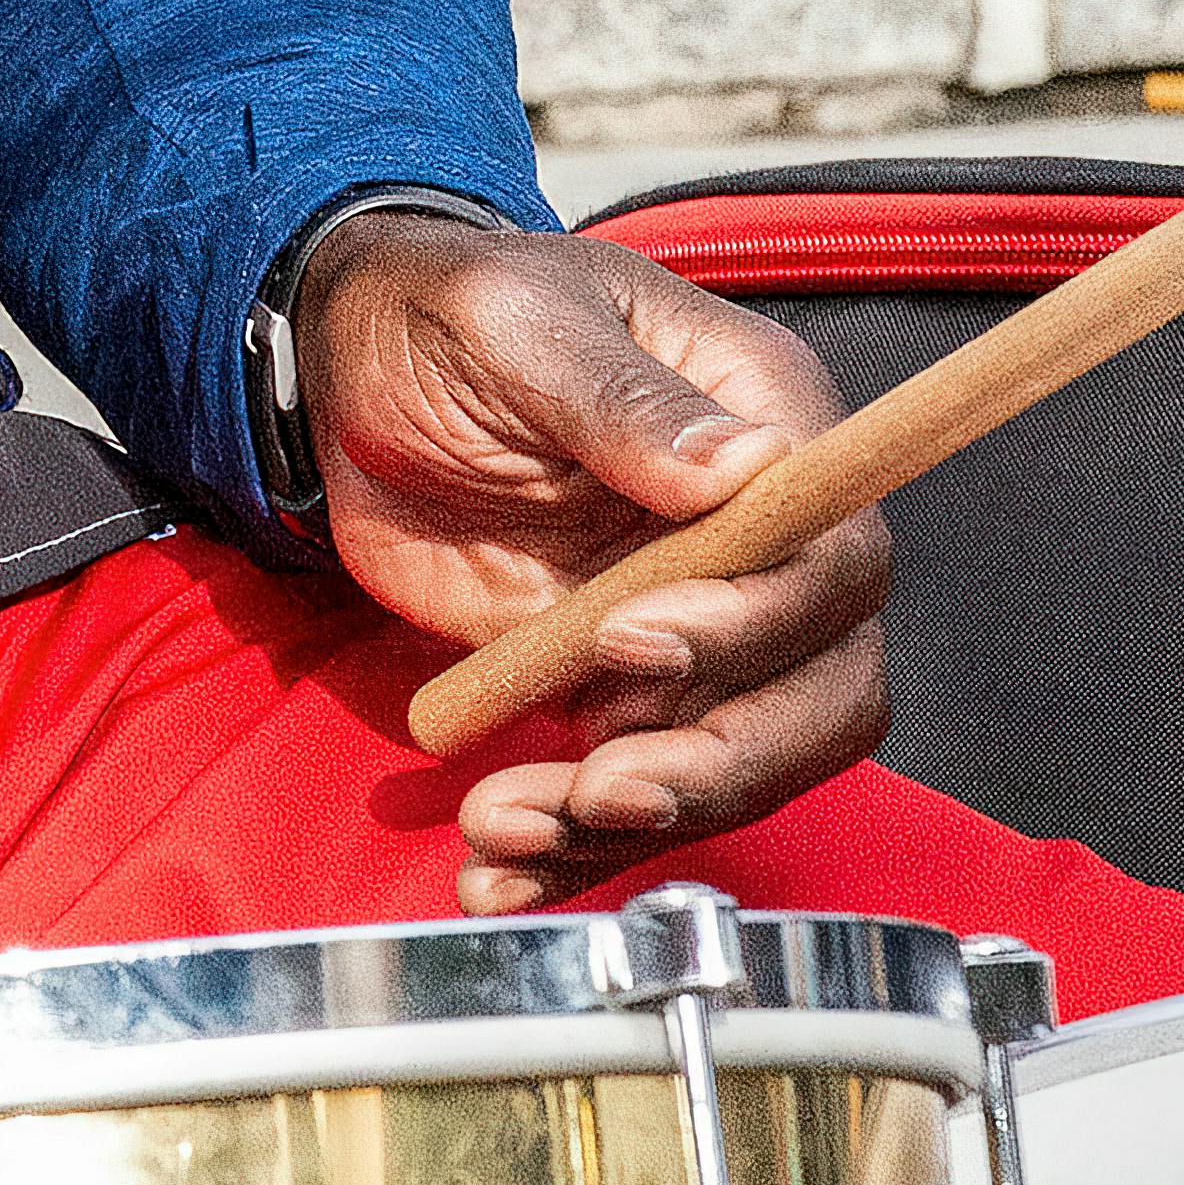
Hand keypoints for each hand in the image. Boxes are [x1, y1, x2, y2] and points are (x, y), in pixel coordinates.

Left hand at [294, 212, 890, 912]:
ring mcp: (696, 627)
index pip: (832, 557)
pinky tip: (502, 869)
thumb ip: (620, 400)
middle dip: (717, 758)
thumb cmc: (446, 315)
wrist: (350, 373)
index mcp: (763, 425)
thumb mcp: (515, 324)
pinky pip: (638, 792)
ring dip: (637, 818)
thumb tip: (743, 466)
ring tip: (508, 824)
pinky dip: (576, 850)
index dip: (758, 622)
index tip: (635, 644)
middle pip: (820, 689)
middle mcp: (758, 540)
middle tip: (600, 784)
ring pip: (739, 763)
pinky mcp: (619, 693)